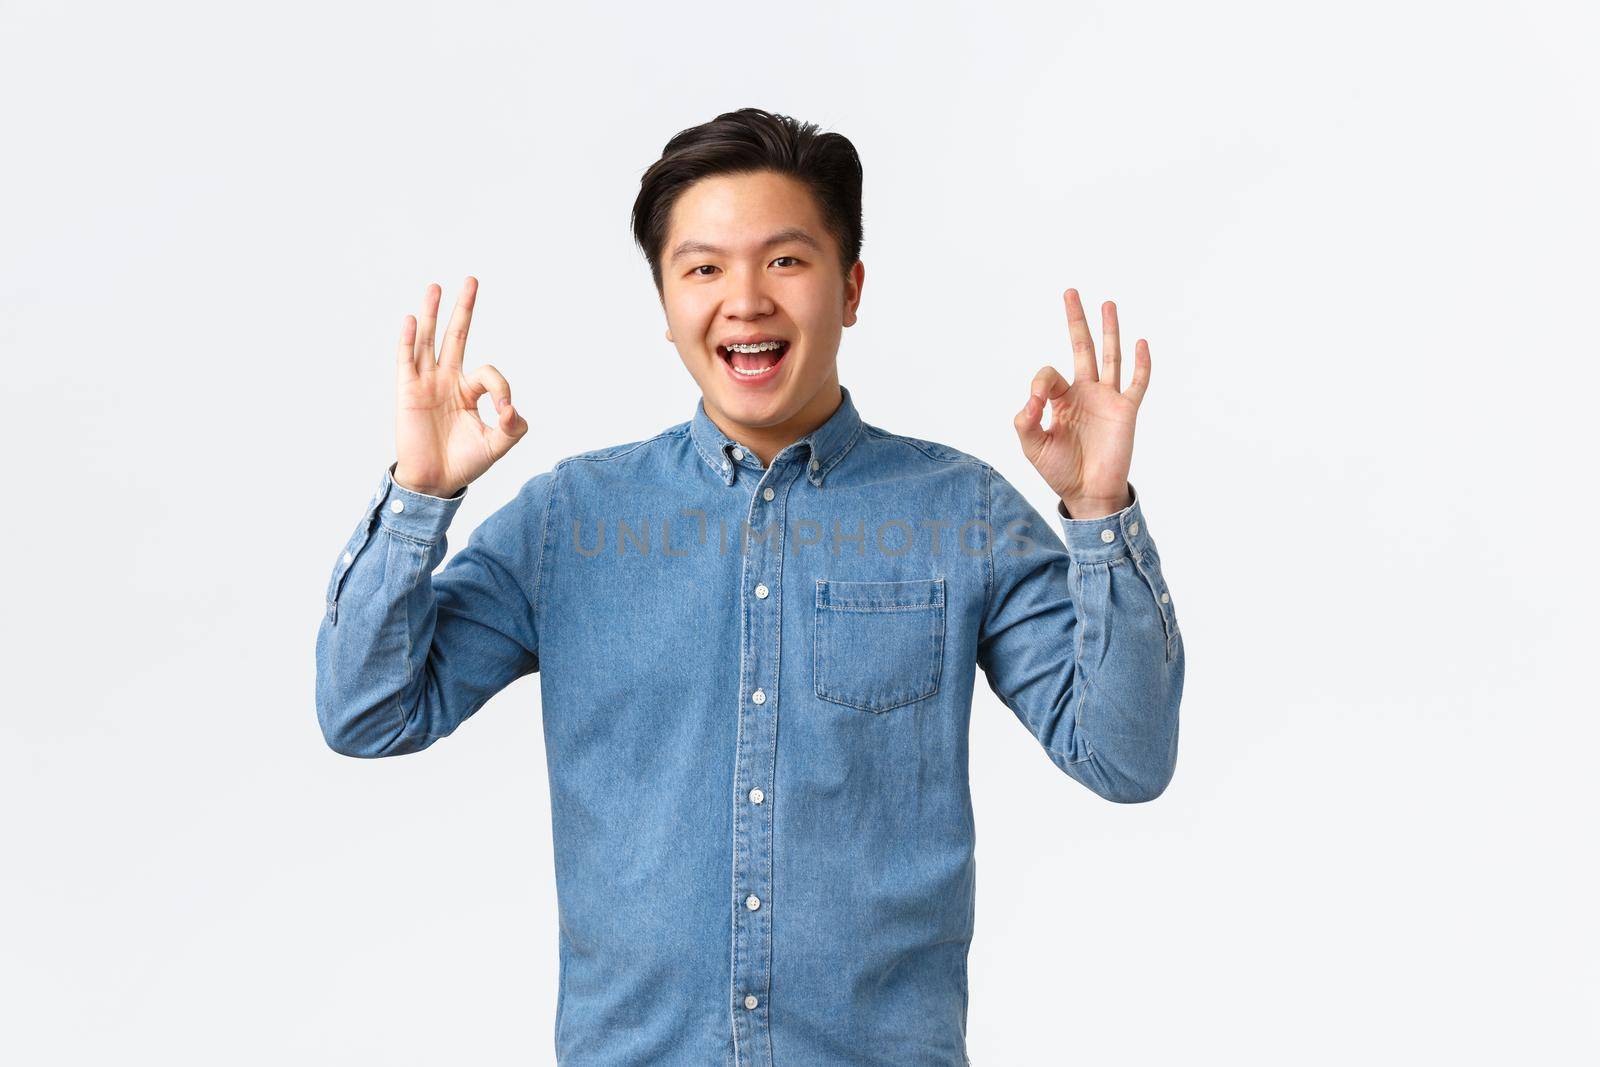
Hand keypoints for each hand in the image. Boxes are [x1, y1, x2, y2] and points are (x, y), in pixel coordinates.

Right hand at [393, 277, 527, 496]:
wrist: (435, 481)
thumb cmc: (464, 463)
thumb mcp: (499, 444)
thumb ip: (514, 426)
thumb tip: (512, 409)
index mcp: (468, 391)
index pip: (489, 374)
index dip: (502, 389)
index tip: (504, 414)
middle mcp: (447, 380)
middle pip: (456, 336)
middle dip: (464, 309)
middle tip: (472, 280)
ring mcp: (426, 383)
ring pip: (429, 341)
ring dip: (433, 314)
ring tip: (436, 287)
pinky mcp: (407, 391)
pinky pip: (407, 360)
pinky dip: (409, 340)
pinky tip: (414, 319)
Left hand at [1014, 289, 1149, 516]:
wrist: (1087, 493)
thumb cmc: (1059, 470)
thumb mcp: (1032, 445)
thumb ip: (1026, 419)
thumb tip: (1033, 397)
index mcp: (1061, 400)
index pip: (1049, 374)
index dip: (1040, 383)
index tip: (1038, 404)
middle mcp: (1085, 393)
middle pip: (1081, 348)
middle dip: (1075, 321)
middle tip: (1070, 292)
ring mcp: (1107, 399)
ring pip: (1110, 357)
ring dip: (1109, 330)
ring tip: (1107, 304)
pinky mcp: (1126, 411)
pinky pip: (1136, 382)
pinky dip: (1141, 363)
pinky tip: (1141, 342)